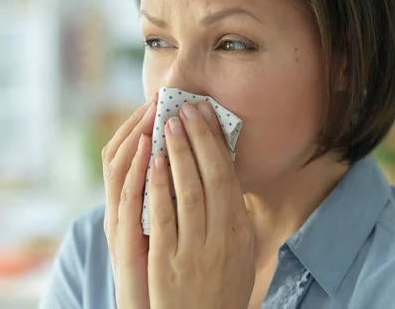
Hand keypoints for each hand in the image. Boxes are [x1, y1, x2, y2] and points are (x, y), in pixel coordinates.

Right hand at [102, 94, 156, 307]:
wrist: (150, 308)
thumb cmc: (163, 269)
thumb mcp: (168, 229)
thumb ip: (174, 200)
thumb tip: (196, 171)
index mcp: (131, 204)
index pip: (133, 156)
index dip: (144, 127)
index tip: (164, 102)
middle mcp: (119, 208)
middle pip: (120, 155)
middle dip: (139, 123)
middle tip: (158, 97)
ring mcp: (117, 222)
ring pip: (119, 171)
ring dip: (136, 139)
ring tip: (152, 112)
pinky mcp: (123, 240)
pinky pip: (127, 200)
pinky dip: (137, 173)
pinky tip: (151, 152)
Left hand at [147, 102, 255, 308]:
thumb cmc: (220, 288)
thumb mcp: (239, 253)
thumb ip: (233, 218)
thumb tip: (227, 181)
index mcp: (240, 232)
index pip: (229, 177)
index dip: (217, 143)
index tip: (207, 115)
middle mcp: (222, 238)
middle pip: (211, 177)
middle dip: (198, 138)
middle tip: (187, 107)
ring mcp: (195, 250)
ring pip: (189, 191)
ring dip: (179, 153)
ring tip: (169, 123)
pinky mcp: (168, 262)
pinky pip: (163, 217)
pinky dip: (159, 186)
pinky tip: (154, 161)